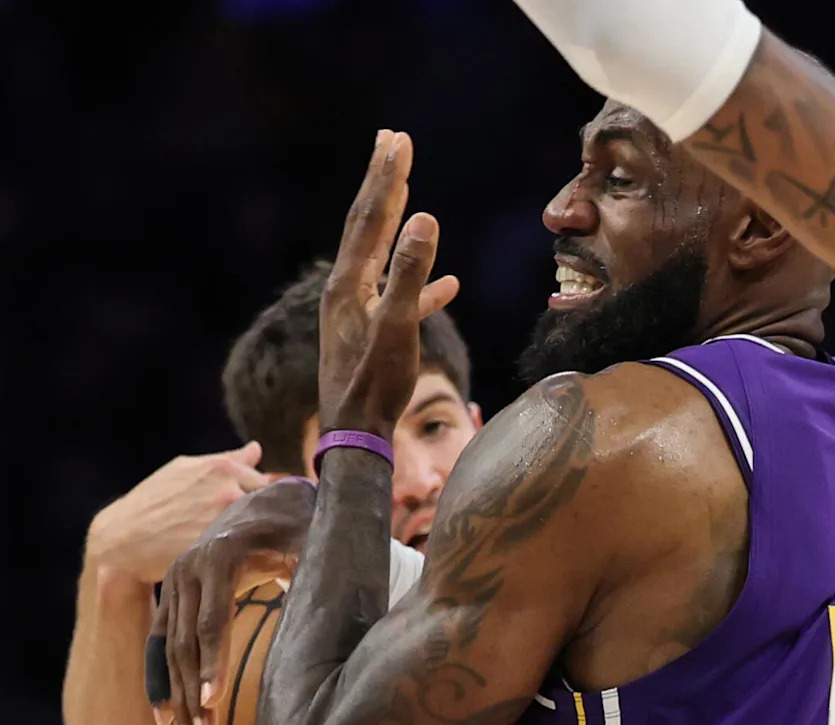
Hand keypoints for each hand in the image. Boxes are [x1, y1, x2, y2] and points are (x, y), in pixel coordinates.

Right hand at [87, 441, 274, 583]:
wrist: (122, 540)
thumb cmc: (153, 502)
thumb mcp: (185, 470)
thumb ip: (227, 460)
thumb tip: (256, 449)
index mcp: (222, 468)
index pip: (268, 482)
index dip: (266, 498)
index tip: (261, 510)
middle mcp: (229, 490)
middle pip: (269, 506)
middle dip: (265, 515)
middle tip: (253, 528)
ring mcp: (226, 520)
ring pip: (261, 527)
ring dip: (258, 534)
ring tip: (245, 542)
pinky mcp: (220, 548)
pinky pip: (249, 550)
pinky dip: (248, 552)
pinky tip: (238, 556)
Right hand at [145, 478, 316, 724]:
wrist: (265, 505)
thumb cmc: (298, 528)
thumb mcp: (311, 541)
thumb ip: (314, 568)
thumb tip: (330, 604)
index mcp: (222, 556)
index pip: (213, 619)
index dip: (214, 661)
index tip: (213, 701)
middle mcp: (189, 567)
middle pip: (187, 641)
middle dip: (193, 693)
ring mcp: (175, 579)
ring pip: (172, 647)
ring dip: (178, 696)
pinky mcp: (171, 592)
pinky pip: (160, 641)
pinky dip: (161, 679)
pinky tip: (164, 717)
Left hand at [318, 129, 458, 439]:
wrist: (355, 436)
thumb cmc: (374, 387)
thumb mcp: (396, 329)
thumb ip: (410, 275)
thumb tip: (424, 217)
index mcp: (348, 285)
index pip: (370, 219)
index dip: (386, 178)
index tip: (398, 139)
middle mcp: (346, 292)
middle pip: (366, 226)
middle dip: (381, 183)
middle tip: (390, 140)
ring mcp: (357, 312)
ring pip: (380, 256)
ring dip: (395, 222)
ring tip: (407, 190)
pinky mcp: (371, 333)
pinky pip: (398, 297)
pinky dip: (420, 284)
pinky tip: (448, 284)